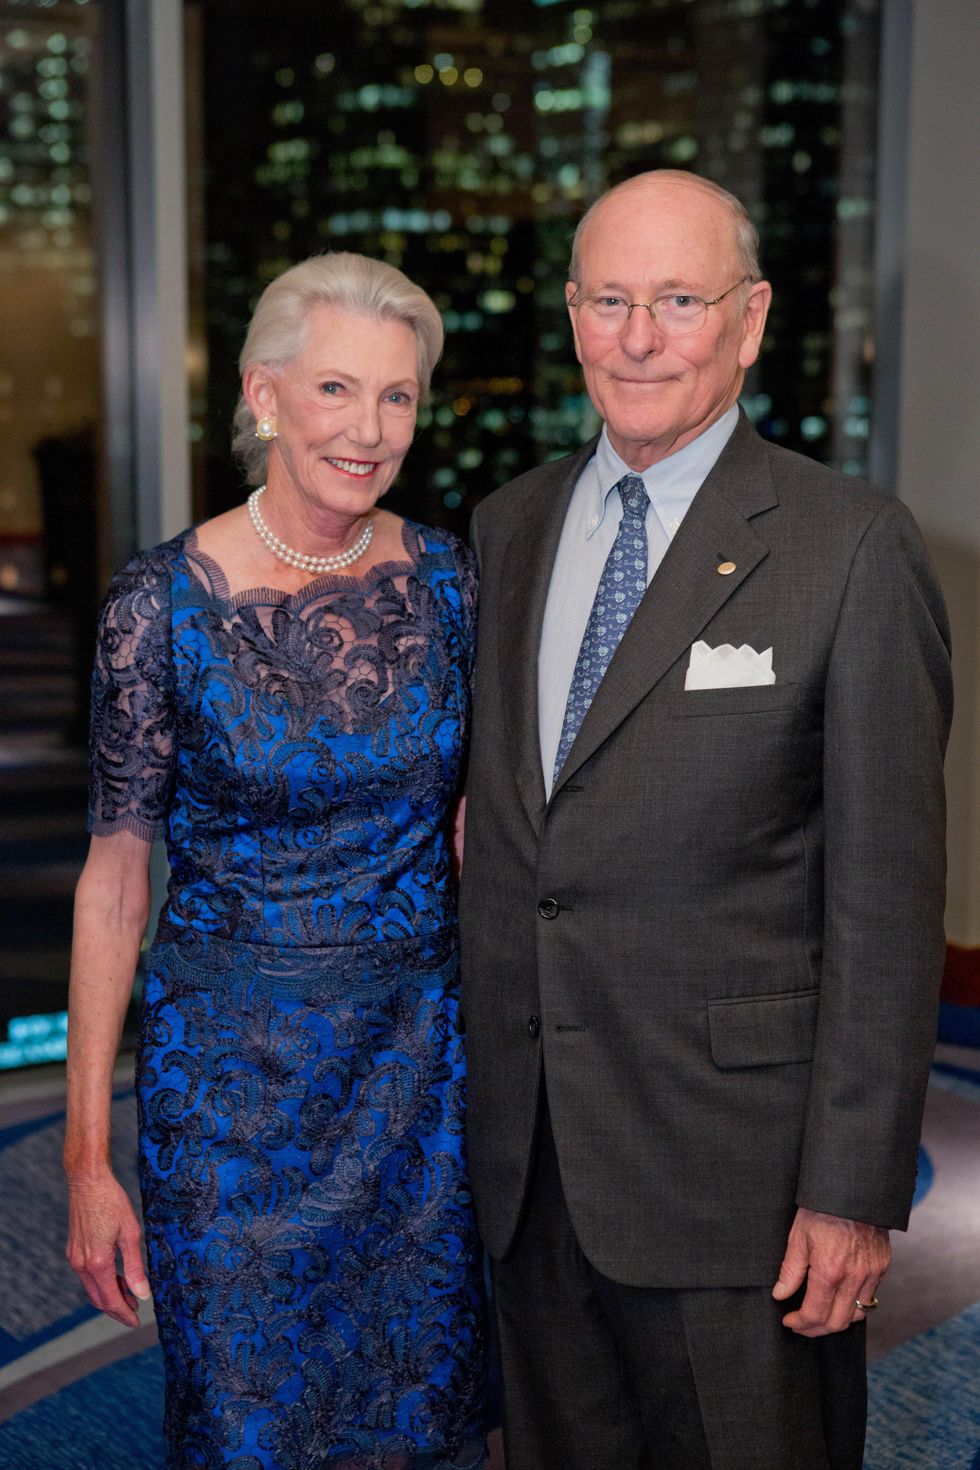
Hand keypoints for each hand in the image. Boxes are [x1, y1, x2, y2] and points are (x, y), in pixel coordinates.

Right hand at [66, 1171, 150, 1327]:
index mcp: (97, 1262)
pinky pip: (88, 1275)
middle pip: (99, 1298)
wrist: (88, 1181)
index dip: (124, 1314)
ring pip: (92, 1288)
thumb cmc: (112, 1201)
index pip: (110, 1300)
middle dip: (117, 1309)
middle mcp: (81, 1264)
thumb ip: (135, 1267)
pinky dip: (102, 1282)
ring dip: (110, 1295)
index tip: (136, 1322)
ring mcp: (74, 1258)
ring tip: (130, 1295)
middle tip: (135, 1313)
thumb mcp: (130, 1233)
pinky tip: (116, 1278)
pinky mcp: (73, 1250)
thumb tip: (143, 1294)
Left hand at [772, 1206, 889, 1336]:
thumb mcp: (798, 1237)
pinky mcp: (882, 1267)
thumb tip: (780, 1295)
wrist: (853, 1189)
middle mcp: (854, 1278)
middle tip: (802, 1325)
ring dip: (837, 1321)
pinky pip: (870, 1298)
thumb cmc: (821, 1209)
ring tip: (820, 1315)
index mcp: (829, 1271)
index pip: (815, 1314)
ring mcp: (871, 1274)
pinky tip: (839, 1298)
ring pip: (857, 1315)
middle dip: (816, 1329)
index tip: (790, 1321)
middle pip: (837, 1323)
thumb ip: (790, 1271)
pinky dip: (854, 1305)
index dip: (800, 1323)